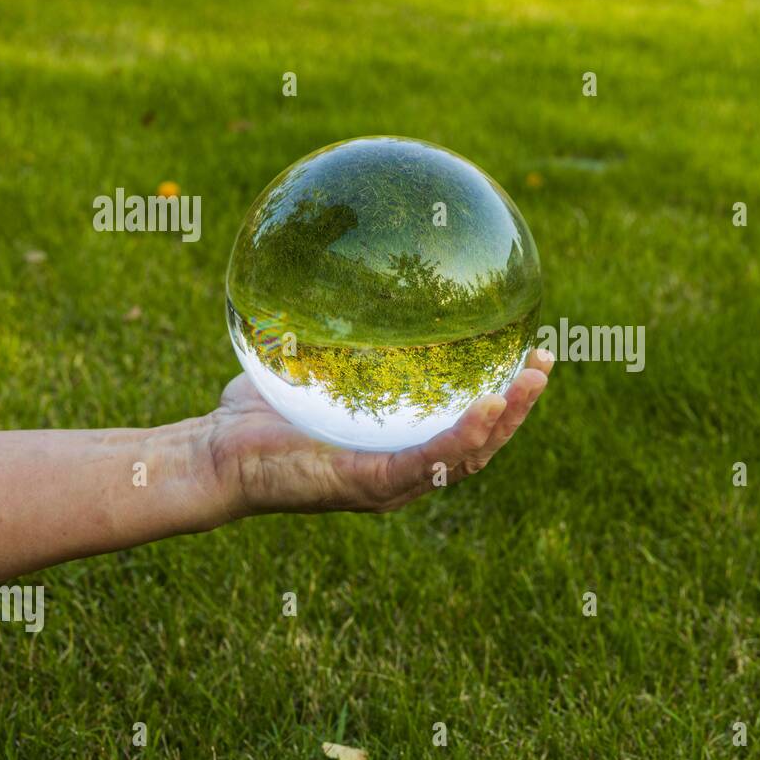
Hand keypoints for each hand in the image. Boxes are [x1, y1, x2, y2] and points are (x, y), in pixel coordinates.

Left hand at [203, 348, 553, 518]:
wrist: (215, 458)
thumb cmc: (254, 416)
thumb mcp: (306, 365)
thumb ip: (334, 335)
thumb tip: (338, 272)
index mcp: (396, 447)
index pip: (462, 424)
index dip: (499, 396)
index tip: (523, 353)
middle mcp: (403, 471)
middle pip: (480, 443)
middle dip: (518, 405)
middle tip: (544, 360)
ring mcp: (391, 483)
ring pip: (468, 455)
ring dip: (507, 417)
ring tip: (532, 378)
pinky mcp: (373, 486)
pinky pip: (431, 461)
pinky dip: (465, 435)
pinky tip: (489, 403)